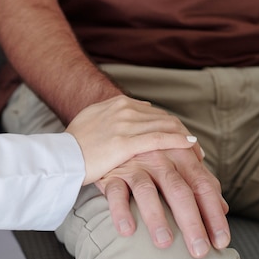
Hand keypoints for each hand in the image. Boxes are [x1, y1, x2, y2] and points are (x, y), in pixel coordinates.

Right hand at [65, 96, 201, 184]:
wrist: (60, 155)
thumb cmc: (75, 142)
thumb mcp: (94, 120)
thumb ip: (114, 116)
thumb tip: (134, 113)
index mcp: (118, 103)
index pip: (154, 113)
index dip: (172, 126)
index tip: (183, 139)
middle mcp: (125, 108)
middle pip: (164, 118)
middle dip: (183, 134)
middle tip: (197, 151)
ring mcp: (125, 123)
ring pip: (166, 126)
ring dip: (185, 139)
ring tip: (198, 155)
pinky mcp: (125, 141)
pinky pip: (159, 138)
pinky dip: (178, 141)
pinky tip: (190, 147)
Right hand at [97, 148, 229, 258]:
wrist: (112, 127)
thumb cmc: (151, 149)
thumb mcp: (176, 156)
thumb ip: (199, 178)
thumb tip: (223, 207)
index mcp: (179, 153)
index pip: (202, 185)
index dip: (213, 213)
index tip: (221, 240)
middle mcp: (159, 157)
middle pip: (179, 190)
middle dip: (191, 221)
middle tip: (200, 250)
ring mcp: (134, 164)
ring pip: (147, 190)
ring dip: (156, 217)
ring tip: (165, 243)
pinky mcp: (111, 172)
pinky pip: (115, 191)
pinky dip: (120, 210)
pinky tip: (127, 230)